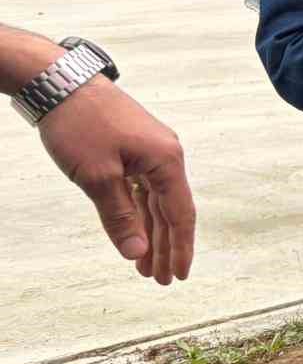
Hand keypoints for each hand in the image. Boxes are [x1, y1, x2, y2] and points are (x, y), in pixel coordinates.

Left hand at [38, 79, 195, 284]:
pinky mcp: (133, 147)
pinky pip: (141, 187)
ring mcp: (150, 150)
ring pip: (154, 201)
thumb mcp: (97, 177)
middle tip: (159, 279)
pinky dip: (137, 211)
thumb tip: (137, 253)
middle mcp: (166, 155)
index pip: (180, 214)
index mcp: (166, 161)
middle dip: (164, 246)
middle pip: (170, 210)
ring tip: (144, 264)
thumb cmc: (80, 126)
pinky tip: (134, 230)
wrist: (60, 84)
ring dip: (150, 232)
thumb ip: (120, 218)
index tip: (178, 276)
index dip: (180, 248)